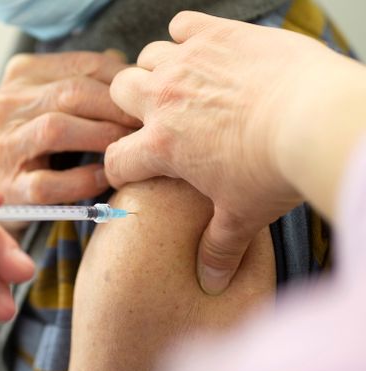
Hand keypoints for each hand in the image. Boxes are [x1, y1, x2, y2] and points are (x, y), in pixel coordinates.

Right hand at [0, 51, 138, 213]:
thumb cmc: (30, 140)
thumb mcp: (48, 100)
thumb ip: (83, 81)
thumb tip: (129, 70)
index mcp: (21, 74)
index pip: (82, 66)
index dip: (124, 80)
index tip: (151, 96)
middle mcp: (6, 105)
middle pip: (72, 93)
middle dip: (118, 109)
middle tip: (150, 124)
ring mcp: (3, 145)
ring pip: (55, 129)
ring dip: (101, 138)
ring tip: (130, 148)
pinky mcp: (8, 187)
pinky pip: (48, 182)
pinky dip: (82, 180)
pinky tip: (104, 178)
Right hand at [105, 12, 335, 293]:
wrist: (317, 119)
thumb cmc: (277, 170)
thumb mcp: (244, 215)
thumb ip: (219, 247)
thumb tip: (211, 283)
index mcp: (161, 147)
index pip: (114, 159)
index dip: (119, 166)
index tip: (133, 168)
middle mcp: (163, 101)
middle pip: (119, 94)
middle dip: (131, 106)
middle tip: (157, 116)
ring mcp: (188, 63)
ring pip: (147, 57)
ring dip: (159, 70)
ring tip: (182, 83)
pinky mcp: (217, 34)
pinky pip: (183, 24)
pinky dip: (188, 35)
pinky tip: (205, 50)